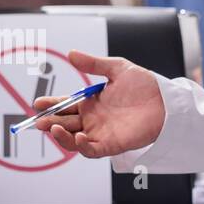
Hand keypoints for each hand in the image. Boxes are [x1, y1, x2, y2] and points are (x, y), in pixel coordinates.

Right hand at [33, 50, 164, 157]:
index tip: (38, 103)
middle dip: (49, 122)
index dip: (51, 105)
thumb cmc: (145, 85)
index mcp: (91, 103)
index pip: (65, 106)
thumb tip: (71, 54)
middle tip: (38, 120)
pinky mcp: (112, 144)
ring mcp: (101, 133)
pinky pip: (92, 150)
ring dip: (61, 136)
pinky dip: (83, 147)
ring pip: (73, 140)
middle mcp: (93, 120)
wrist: (166, 100)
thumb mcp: (117, 68)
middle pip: (65, 124)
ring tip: (52, 128)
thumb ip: (93, 63)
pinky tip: (79, 137)